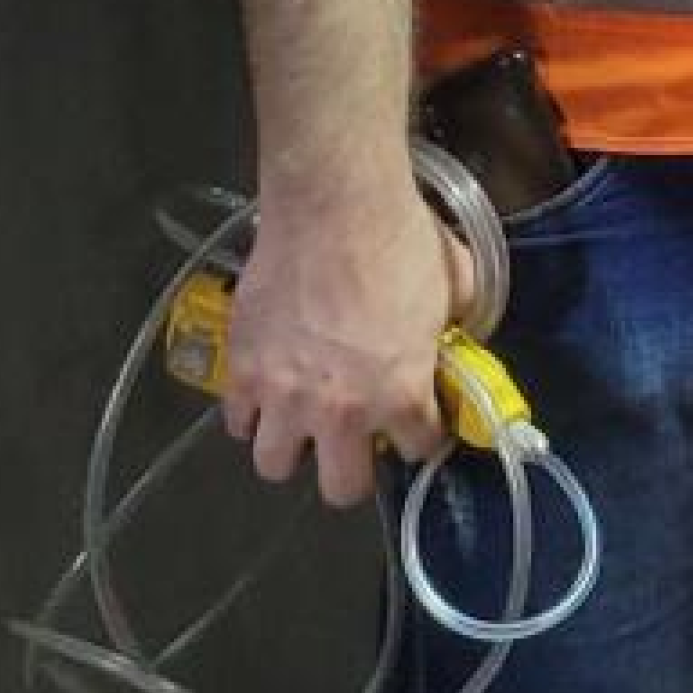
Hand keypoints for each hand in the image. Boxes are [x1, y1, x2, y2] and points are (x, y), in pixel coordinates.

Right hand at [221, 174, 453, 507]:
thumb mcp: (455, 286)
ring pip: (275, 464)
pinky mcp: (242, 370)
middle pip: (341, 489)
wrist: (332, 203)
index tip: (421, 423)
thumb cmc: (401, 239)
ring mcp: (283, 395)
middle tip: (357, 438)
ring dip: (293, 447)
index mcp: (399, 395)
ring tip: (304, 420)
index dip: (424, 435)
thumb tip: (455, 337)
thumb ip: (455, 328)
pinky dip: (251, 411)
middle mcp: (340, 411)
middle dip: (354, 468)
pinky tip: (268, 389)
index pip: (419, 449)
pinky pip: (237, 419)